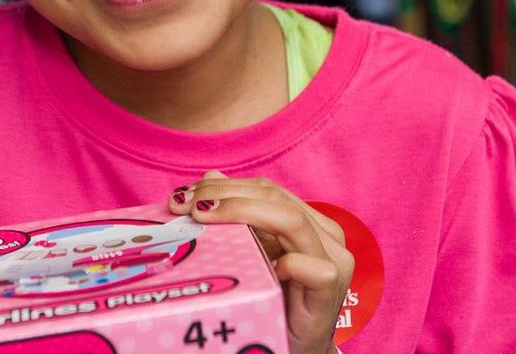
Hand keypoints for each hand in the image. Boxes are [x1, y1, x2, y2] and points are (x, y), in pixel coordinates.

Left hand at [169, 171, 352, 353]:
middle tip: (185, 205)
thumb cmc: (271, 301)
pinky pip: (311, 267)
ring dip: (240, 212)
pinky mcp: (332, 289)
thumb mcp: (249, 254)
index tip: (182, 195)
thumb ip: (235, 216)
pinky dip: (284, 262)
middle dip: (223, 195)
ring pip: (290, 219)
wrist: (292, 348)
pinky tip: (261, 267)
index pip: (264, 188)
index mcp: (308, 220)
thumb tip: (211, 177)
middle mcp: (325, 235)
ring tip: (202, 218)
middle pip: (272, 196)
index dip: (223, 186)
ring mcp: (333, 261)